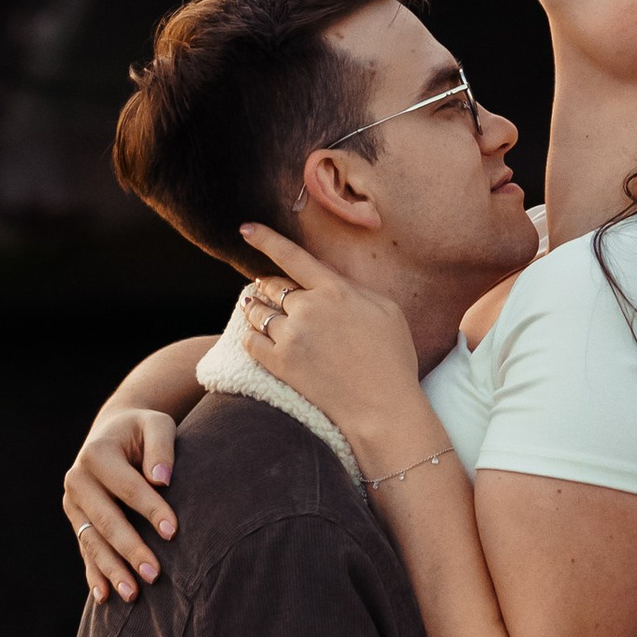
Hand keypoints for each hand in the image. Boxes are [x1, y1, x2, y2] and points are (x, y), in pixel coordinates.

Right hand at [64, 408, 178, 605]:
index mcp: (96, 454)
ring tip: (134, 594)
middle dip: (131, 550)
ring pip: (93, 542)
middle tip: (155, 575)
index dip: (150, 509)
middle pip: (106, 521)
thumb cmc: (143, 430)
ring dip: (112, 570)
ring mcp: (73, 503)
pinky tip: (105, 597)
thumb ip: (162, 447)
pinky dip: (94, 574)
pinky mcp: (76, 520)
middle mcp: (77, 480)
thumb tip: (162, 480)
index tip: (173, 531)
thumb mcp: (156, 424)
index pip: (128, 488)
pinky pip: (85, 550)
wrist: (113, 432)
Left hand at [235, 227, 426, 454]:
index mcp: (334, 290)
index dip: (265, 239)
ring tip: (255, 311)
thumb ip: (353, 286)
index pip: (291, 255)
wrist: (382, 408)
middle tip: (267, 290)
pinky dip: (250, 336)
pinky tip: (256, 337)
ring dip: (254, 309)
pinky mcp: (279, 365)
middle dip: (267, 285)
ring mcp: (290, 337)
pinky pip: (250, 342)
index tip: (245, 228)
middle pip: (271, 285)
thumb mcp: (385, 309)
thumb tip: (326, 273)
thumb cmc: (392, 358)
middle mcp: (308, 309)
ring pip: (257, 313)